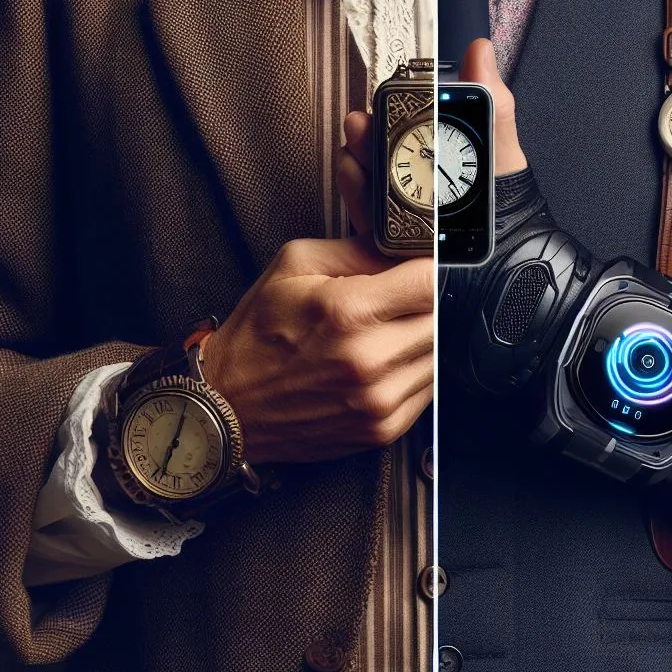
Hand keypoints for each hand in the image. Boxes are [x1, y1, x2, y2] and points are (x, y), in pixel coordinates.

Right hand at [203, 235, 432, 463]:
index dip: (429, 266)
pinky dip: (414, 370)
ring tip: (384, 331)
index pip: (431, 279)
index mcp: (347, 312)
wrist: (228, 407)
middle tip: (398, 298)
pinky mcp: (384, 429)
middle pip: (443, 315)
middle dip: (427, 301)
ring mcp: (380, 401)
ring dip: (423, 336)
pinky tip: (382, 360)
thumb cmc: (257, 334)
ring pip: (441, 353)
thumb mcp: (296, 266)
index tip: (418, 265)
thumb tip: (404, 243)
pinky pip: (429, 388)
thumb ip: (358, 248)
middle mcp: (369, 360)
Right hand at [337, 39, 526, 234]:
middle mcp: (414, 177)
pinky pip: (363, 213)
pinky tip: (354, 177)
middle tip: (362, 123)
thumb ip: (494, 104)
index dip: (392, 110)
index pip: (406, 126)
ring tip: (355, 150)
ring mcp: (399, 206)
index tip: (387, 99)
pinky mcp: (388, 235)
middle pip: (378, 149)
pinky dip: (355, 194)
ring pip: (365, 177)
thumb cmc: (507, 206)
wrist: (508, 257)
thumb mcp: (501, 152)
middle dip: (365, 134)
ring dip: (355, 160)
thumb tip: (482, 52)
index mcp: (439, 153)